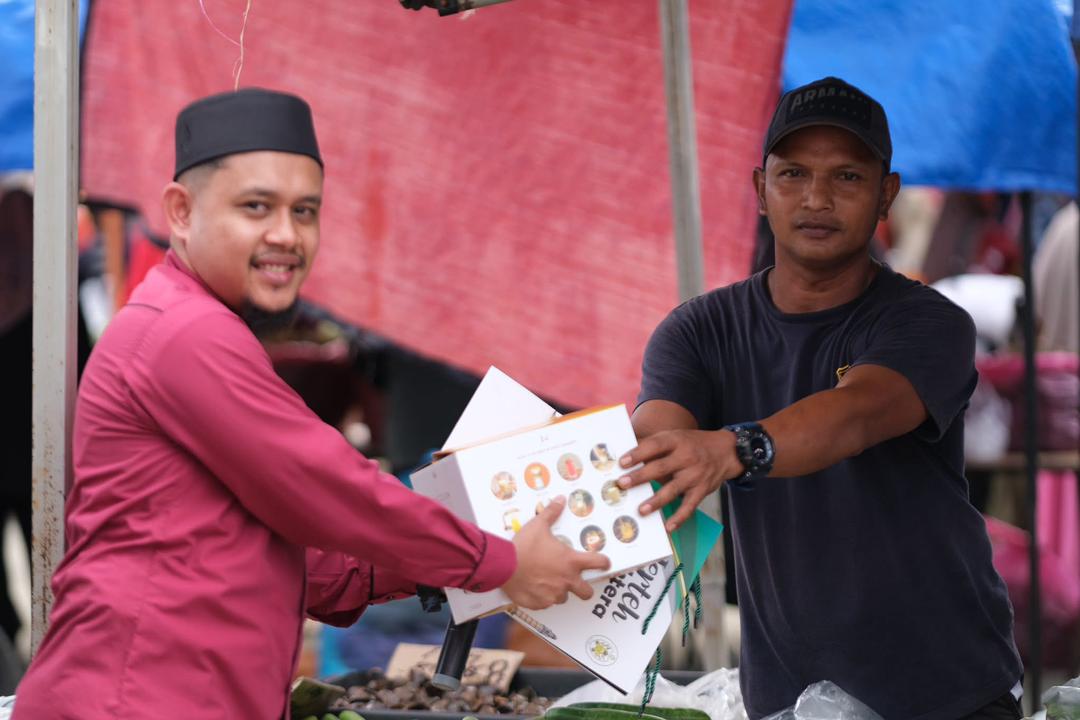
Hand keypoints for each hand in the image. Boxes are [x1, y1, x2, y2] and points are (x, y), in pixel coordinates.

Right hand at [501, 497, 610, 608]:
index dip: (603, 562)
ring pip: (563, 597)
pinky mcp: (540, 603)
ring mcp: (553, 595)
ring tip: (546, 581)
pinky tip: (532, 587)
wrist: (503, 565)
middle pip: (587, 592)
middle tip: (576, 581)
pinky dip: (542, 597)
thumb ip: (551, 513)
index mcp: (570, 562)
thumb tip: (560, 500)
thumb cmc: (523, 546)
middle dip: (584, 588)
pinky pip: (545, 603)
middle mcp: (566, 581)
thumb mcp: (538, 526)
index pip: (598, 563)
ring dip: (559, 590)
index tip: (604, 562)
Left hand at [616, 429, 743, 531]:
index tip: (622, 462)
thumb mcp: (675, 437)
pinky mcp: (702, 490)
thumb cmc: (692, 444)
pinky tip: (668, 527)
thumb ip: (653, 444)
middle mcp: (686, 457)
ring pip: (673, 489)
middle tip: (623, 484)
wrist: (726, 451)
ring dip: (656, 501)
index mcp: (676, 440)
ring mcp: (695, 475)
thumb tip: (624, 454)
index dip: (638, 453)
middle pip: (660, 467)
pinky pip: (689, 506)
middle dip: (640, 477)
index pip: (655, 445)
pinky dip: (680, 517)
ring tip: (641, 510)